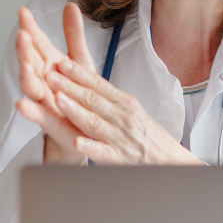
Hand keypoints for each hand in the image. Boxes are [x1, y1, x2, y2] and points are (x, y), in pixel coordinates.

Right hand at [15, 3, 95, 163]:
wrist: (85, 128)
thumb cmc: (79, 93)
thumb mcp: (80, 60)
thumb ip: (73, 35)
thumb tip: (70, 5)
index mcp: (50, 64)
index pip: (38, 42)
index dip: (30, 28)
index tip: (23, 11)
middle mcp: (43, 81)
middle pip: (31, 62)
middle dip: (25, 49)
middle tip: (23, 35)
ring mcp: (44, 101)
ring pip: (31, 87)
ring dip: (26, 77)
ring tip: (25, 65)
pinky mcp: (49, 122)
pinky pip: (37, 115)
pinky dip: (29, 111)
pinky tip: (22, 104)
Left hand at [45, 57, 202, 165]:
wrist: (171, 159)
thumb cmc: (149, 135)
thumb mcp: (132, 110)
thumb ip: (109, 98)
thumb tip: (86, 81)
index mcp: (125, 103)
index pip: (99, 84)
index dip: (79, 73)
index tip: (62, 63)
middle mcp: (123, 117)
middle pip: (93, 100)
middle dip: (69, 87)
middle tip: (50, 76)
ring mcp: (122, 138)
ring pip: (95, 122)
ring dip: (76, 110)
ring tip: (58, 100)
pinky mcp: (122, 158)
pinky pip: (104, 153)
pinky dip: (91, 148)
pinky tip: (77, 143)